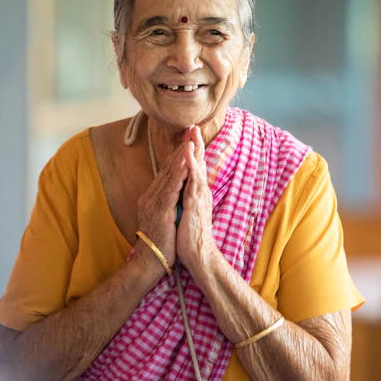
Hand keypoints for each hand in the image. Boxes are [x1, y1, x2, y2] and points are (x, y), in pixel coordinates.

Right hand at [134, 132, 189, 276]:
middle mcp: (152, 195)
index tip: (188, 139)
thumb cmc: (161, 243)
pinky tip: (185, 162)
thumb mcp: (165, 218)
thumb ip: (168, 203)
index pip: (168, 171)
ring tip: (190, 139)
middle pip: (168, 167)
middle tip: (190, 130)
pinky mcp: (161, 209)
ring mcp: (155, 201)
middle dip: (181, 148)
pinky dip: (178, 173)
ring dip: (181, 156)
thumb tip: (176, 194)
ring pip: (170, 173)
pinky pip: (171, 187)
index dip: (178, 154)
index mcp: (154, 197)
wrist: (151, 261)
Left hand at [177, 126, 218, 269]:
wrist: (197, 254)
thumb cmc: (189, 236)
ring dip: (195, 149)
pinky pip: (194, 181)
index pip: (193, 167)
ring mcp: (199, 196)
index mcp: (195, 193)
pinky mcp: (196, 203)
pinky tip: (188, 154)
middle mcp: (199, 191)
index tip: (188, 135)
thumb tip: (181, 190)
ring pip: (197, 167)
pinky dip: (191, 165)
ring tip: (193, 132)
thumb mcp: (185, 212)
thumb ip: (185, 199)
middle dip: (195, 143)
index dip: (191, 151)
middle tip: (192, 125)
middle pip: (197, 162)